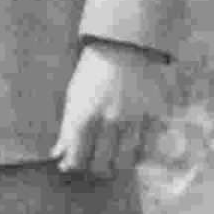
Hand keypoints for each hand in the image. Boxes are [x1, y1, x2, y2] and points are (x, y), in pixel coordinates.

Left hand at [52, 38, 171, 180]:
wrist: (126, 44)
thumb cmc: (94, 71)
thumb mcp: (74, 96)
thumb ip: (66, 129)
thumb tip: (57, 155)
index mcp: (84, 116)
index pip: (77, 158)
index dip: (74, 165)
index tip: (74, 164)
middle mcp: (109, 121)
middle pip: (101, 165)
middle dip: (96, 169)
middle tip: (97, 164)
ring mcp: (134, 119)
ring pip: (125, 161)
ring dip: (118, 165)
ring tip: (115, 160)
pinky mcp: (155, 115)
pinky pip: (148, 147)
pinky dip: (140, 153)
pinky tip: (134, 148)